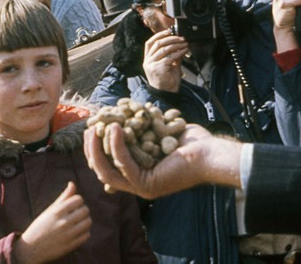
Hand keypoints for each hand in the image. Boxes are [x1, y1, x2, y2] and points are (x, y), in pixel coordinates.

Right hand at [15, 182, 90, 262]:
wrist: (30, 249)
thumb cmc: (40, 226)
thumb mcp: (50, 210)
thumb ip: (63, 197)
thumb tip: (72, 183)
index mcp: (57, 212)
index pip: (79, 199)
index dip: (77, 201)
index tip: (72, 206)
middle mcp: (63, 222)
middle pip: (85, 210)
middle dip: (82, 211)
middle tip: (75, 215)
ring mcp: (68, 234)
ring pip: (88, 222)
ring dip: (85, 221)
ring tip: (77, 223)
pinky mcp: (70, 245)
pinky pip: (86, 235)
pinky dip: (84, 233)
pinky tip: (76, 232)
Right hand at [83, 122, 243, 200]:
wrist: (211, 153)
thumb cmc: (193, 143)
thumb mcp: (162, 132)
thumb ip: (145, 128)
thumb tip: (130, 114)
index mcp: (141, 175)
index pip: (110, 165)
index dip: (97, 149)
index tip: (93, 129)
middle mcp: (138, 184)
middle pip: (103, 170)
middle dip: (92, 149)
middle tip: (89, 129)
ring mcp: (141, 187)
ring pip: (108, 170)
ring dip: (97, 149)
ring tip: (95, 128)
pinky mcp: (146, 184)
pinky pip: (124, 163)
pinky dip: (117, 145)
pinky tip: (115, 127)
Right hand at [142, 30, 188, 92]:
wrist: (166, 93)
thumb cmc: (167, 80)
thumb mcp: (169, 64)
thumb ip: (172, 54)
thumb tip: (180, 43)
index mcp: (147, 59)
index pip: (149, 43)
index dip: (158, 35)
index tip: (169, 31)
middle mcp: (148, 61)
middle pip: (158, 43)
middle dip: (171, 38)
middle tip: (181, 38)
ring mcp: (152, 65)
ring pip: (164, 49)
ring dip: (176, 44)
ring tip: (185, 43)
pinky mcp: (158, 68)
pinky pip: (170, 57)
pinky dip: (178, 52)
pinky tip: (184, 51)